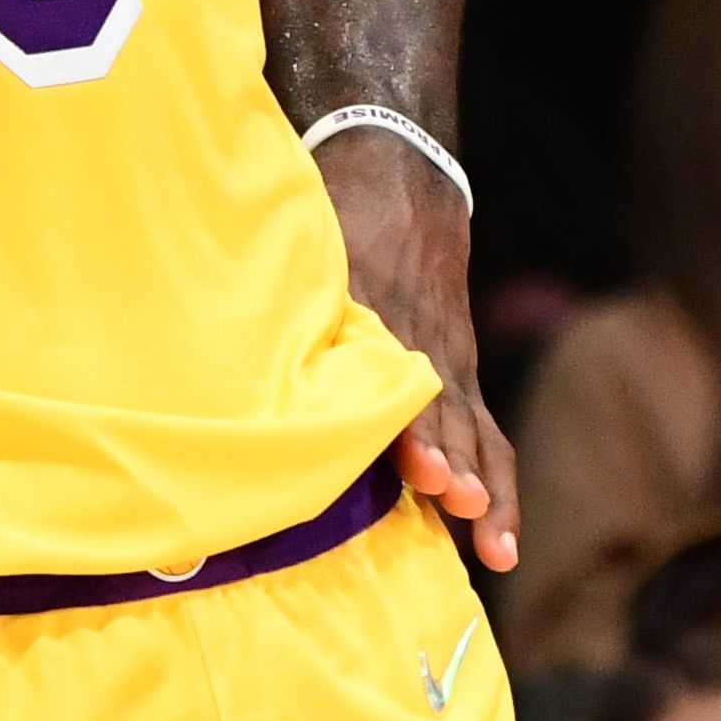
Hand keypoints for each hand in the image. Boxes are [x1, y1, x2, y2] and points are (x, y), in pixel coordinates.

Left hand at [318, 132, 519, 569]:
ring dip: (486, 489)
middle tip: (454, 499)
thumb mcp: (309, 243)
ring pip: (477, 431)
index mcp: (381, 307)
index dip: (411, 421)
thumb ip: (281, 294)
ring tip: (495, 548)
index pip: (402, 374)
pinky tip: (501, 546)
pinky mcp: (459, 372)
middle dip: (449, 457)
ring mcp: (449, 358)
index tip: (420, 466)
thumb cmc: (335, 215)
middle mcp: (424, 338)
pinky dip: (498, 486)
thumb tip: (219, 348)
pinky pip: (489, 436)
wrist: (399, 172)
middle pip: (444, 407)